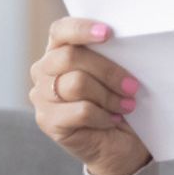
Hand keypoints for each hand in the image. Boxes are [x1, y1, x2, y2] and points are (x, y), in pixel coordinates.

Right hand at [29, 17, 152, 174]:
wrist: (119, 145)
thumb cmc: (119, 103)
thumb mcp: (117, 75)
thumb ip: (111, 56)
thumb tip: (125, 43)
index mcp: (59, 50)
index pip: (61, 30)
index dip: (82, 29)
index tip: (108, 33)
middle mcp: (43, 70)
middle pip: (71, 57)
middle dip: (108, 70)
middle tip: (132, 86)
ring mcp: (41, 96)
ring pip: (77, 83)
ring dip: (109, 96)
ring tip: (126, 106)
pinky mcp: (47, 121)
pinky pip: (81, 110)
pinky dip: (103, 116)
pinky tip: (112, 120)